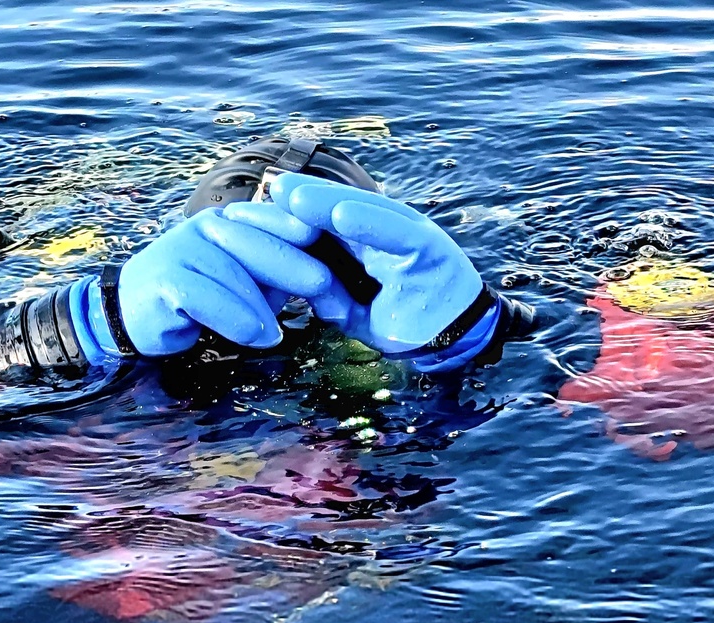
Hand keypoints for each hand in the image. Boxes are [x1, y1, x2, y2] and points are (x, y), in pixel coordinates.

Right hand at [81, 207, 340, 356]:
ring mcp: (184, 248)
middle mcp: (210, 225)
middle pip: (262, 243)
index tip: (348, 261)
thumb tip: (332, 282)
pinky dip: (235, 319)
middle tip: (330, 293)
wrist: (136, 315)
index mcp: (234, 220)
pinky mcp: (165, 278)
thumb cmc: (202, 299)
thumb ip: (280, 275)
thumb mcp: (248, 283)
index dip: (313, 240)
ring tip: (278, 333)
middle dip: (299, 270)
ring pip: (236, 273)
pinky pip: (208, 297)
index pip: (279, 222)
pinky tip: (256, 336)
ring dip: (262, 307)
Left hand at [225, 173, 494, 355]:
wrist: (456, 343)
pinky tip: (341, 214)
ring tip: (294, 197)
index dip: (294, 212)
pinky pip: (397, 232)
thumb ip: (330, 298)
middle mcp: (389, 233)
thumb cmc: (407, 326)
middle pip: (341, 207)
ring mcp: (410, 236)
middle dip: (303, 198)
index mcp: (369, 245)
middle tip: (266, 189)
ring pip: (366, 211)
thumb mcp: (358, 314)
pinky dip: (370, 223)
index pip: (328, 222)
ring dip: (328, 202)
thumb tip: (297, 288)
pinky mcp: (430, 247)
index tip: (257, 207)